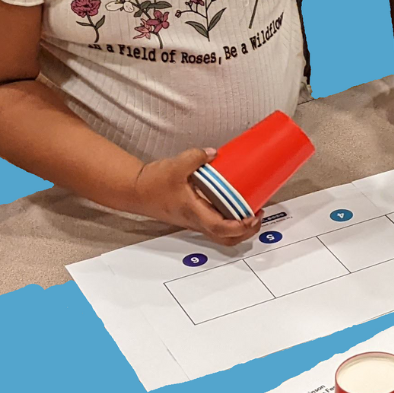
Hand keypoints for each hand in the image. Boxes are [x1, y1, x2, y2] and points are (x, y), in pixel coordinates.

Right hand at [134, 147, 261, 246]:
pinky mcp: (193, 216)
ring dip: (239, 229)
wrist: (135, 190)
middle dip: (247, 232)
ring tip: (250, 213)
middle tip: (258, 216)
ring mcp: (195, 221)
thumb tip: (215, 153)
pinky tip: (233, 206)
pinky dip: (228, 222)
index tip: (253, 216)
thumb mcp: (177, 165)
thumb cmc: (152, 184)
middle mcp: (196, 221)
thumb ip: (197, 157)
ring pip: (221, 235)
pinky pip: (215, 225)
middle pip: (227, 239)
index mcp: (194, 212)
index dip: (241, 226)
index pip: (221, 228)